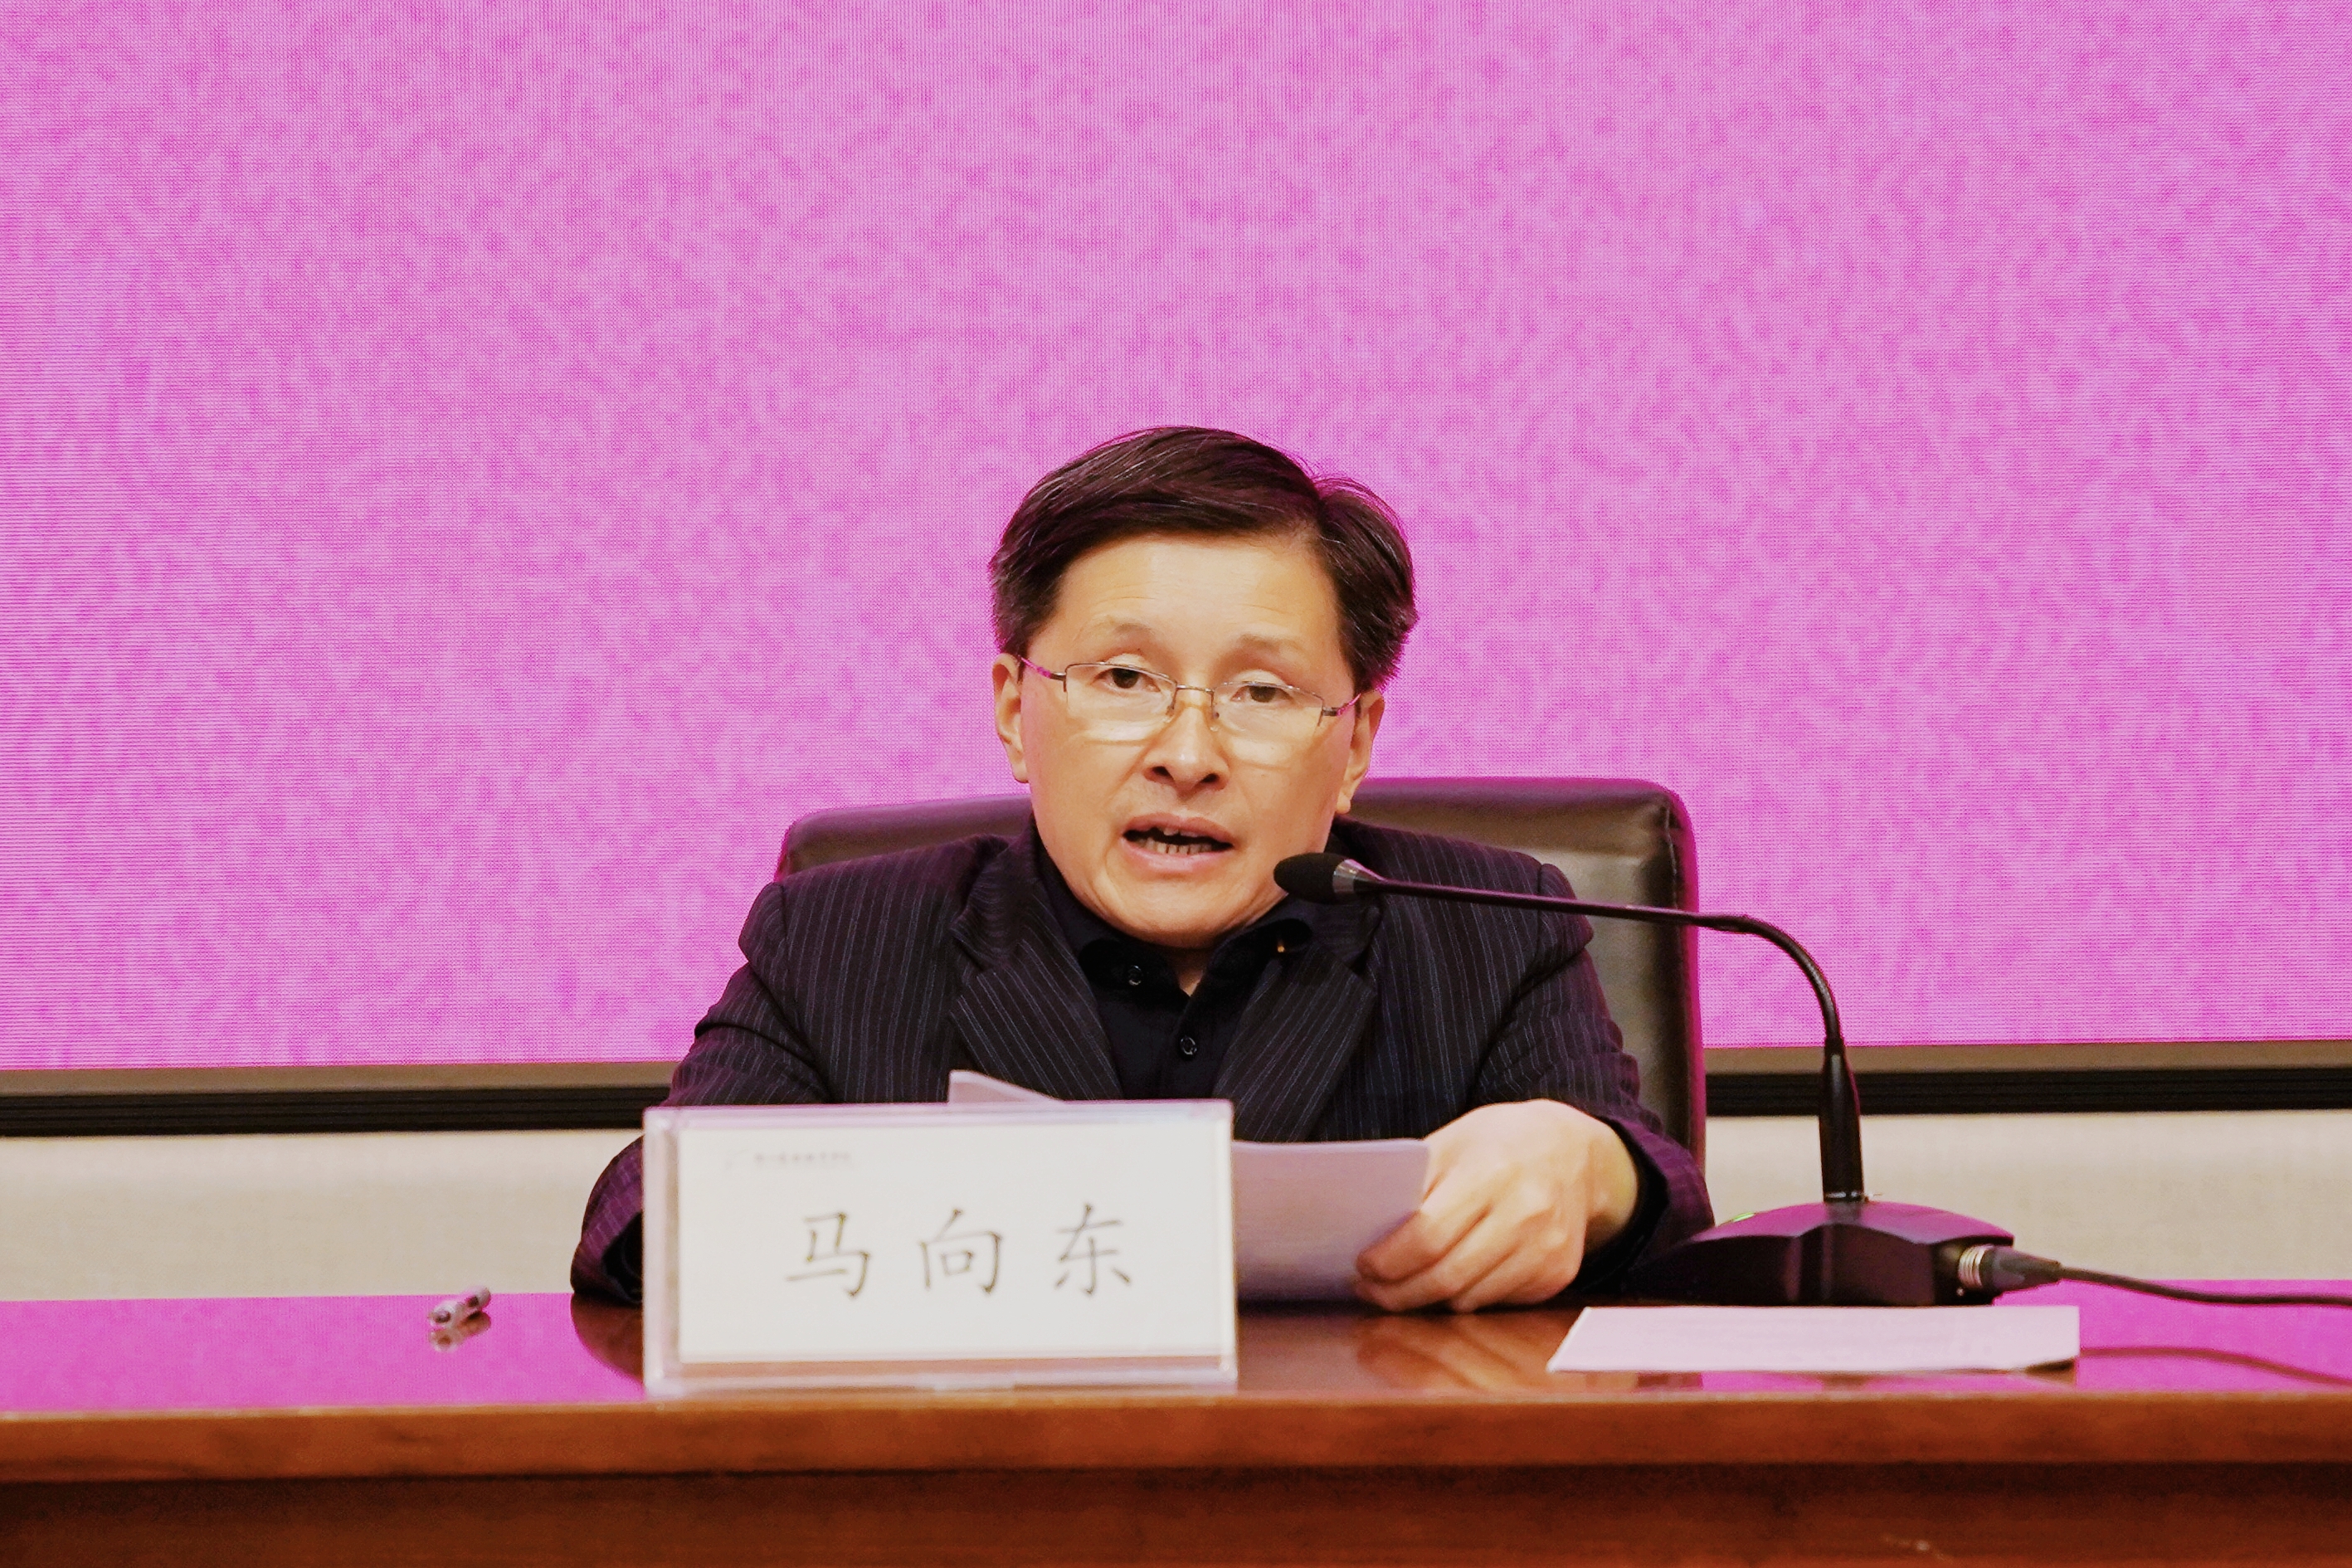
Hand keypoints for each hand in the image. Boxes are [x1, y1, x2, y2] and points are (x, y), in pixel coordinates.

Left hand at [1355, 1100, 1639, 1313]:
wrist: (1573, 1153)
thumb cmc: (1498, 1144)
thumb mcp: (1451, 1143)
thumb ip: (1414, 1187)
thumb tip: (1366, 1233)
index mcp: (1491, 1172)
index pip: (1428, 1236)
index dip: (1389, 1261)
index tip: (1361, 1267)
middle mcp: (1525, 1213)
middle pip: (1447, 1277)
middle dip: (1397, 1293)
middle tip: (1370, 1290)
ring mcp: (1546, 1248)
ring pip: (1469, 1299)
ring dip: (1427, 1300)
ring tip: (1399, 1288)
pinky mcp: (1558, 1273)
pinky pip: (1496, 1301)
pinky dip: (1464, 1296)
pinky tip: (1448, 1280)